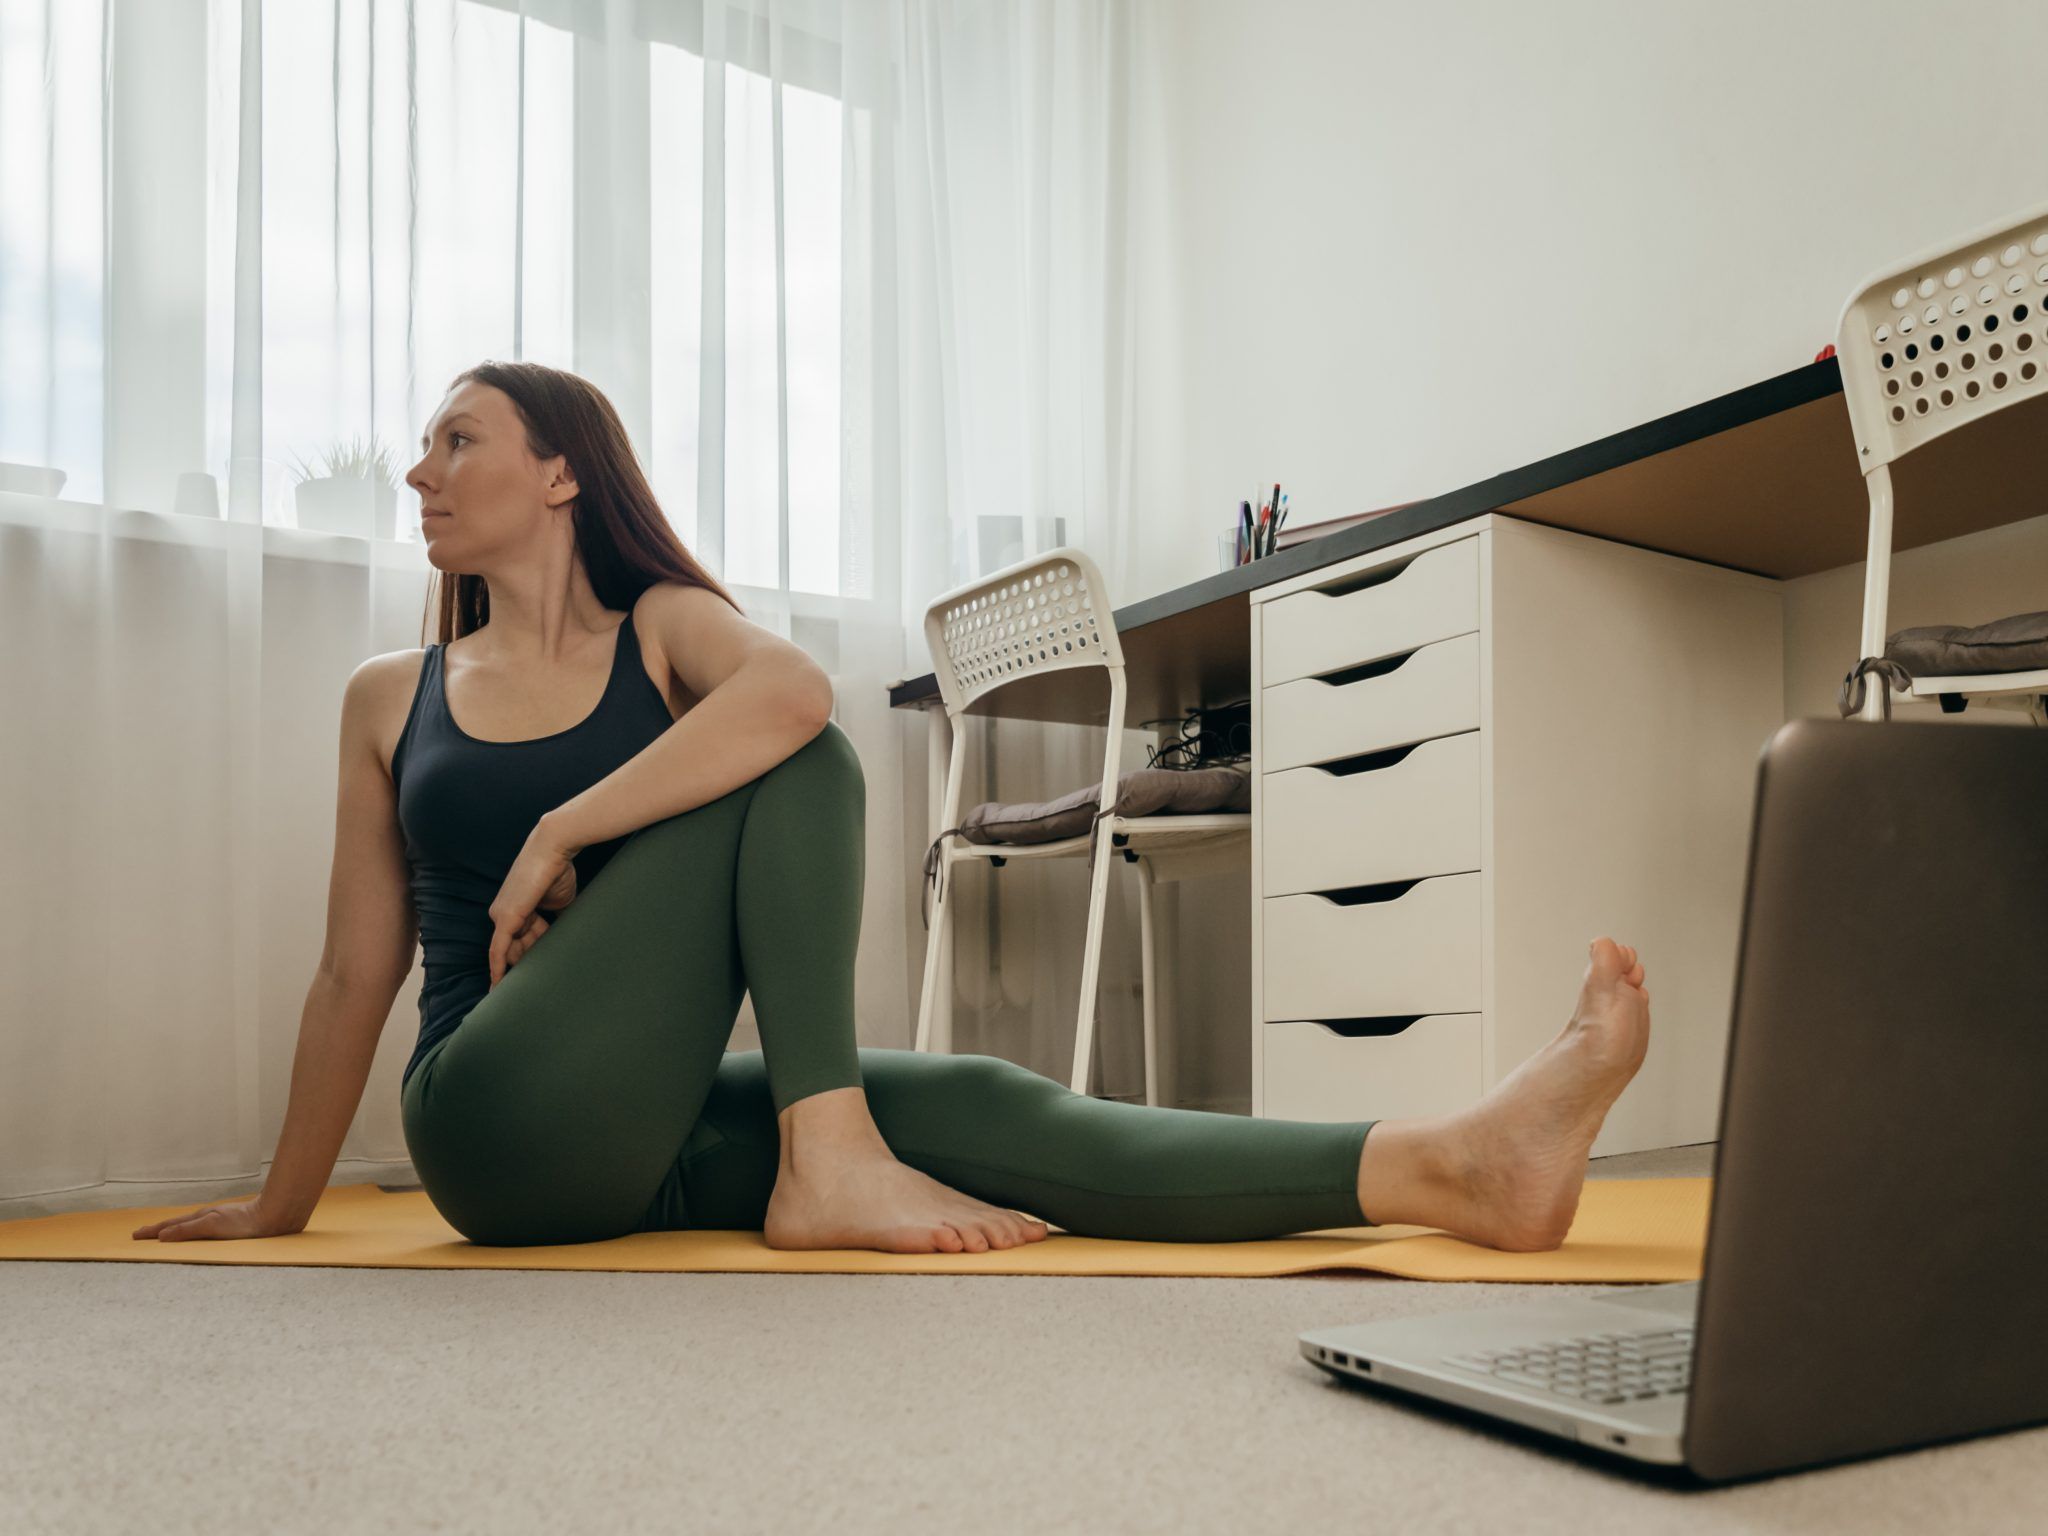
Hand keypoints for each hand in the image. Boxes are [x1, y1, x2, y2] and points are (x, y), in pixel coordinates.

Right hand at [132, 1195, 303, 1241]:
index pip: (170, 1226)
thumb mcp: (212, 1226)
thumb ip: (187, 1230)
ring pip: (190, 1227)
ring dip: (174, 1231)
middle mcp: (207, 1218)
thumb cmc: (244, 1222)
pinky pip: (203, 1231)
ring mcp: (218, 1222)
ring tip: (163, 1235)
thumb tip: (161, 1236)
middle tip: (141, 1234)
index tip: (135, 1235)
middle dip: (158, 1230)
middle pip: (178, 1224)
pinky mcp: (230, 1228)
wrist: (274, 1217)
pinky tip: (197, 1236)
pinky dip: (191, 1234)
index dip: (152, 1232)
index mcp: (200, 1218)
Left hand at [488, 818, 582, 987]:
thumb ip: (557, 919)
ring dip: (518, 970)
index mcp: (516, 909)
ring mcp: (502, 915)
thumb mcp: (559, 902)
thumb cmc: (557, 870)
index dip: (527, 957)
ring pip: (509, 953)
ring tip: (524, 992)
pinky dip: (497, 968)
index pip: (521, 939)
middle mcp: (503, 913)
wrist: (553, 848)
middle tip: (533, 989)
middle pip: (515, 948)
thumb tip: (565, 935)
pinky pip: (498, 950)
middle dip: (526, 966)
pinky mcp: (505, 918)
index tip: (530, 976)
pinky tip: (497, 986)